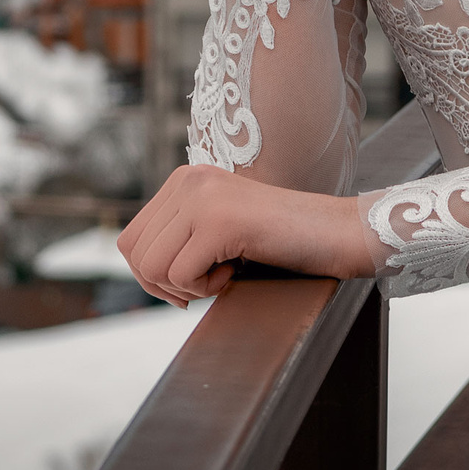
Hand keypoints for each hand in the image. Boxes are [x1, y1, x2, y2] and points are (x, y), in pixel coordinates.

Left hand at [114, 164, 377, 306]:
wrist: (338, 231)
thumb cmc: (282, 239)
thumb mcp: (219, 228)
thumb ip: (181, 237)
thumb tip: (140, 271)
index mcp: (183, 180)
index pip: (131, 239)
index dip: (152, 275)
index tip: (189, 284)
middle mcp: (186, 181)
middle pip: (134, 254)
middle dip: (164, 285)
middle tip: (206, 284)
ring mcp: (201, 198)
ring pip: (152, 267)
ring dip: (186, 287)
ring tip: (223, 274)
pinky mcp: (219, 222)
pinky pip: (180, 276)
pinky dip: (205, 289)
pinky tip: (235, 272)